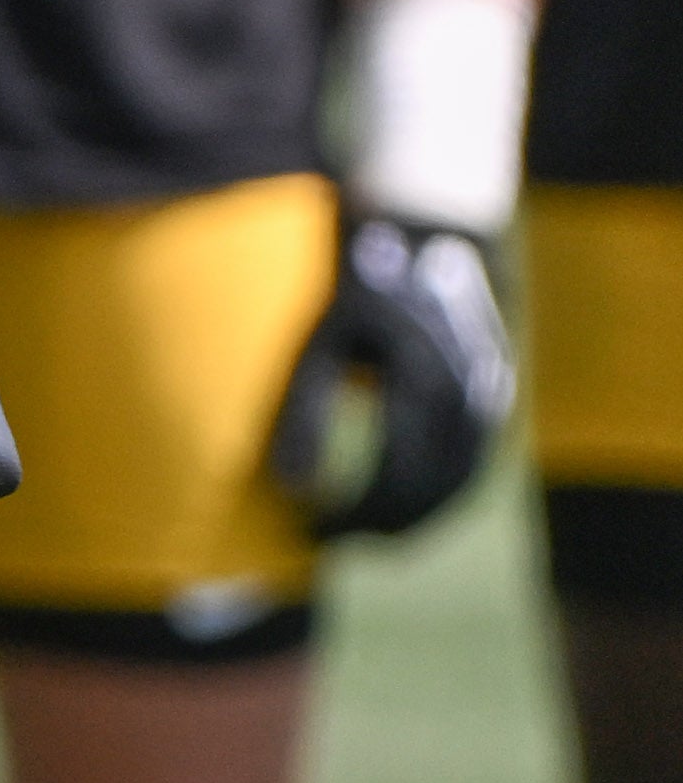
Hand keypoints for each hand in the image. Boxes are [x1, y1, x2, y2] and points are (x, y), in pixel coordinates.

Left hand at [271, 212, 513, 541]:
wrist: (427, 239)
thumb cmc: (362, 291)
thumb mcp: (322, 340)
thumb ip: (305, 411)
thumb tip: (289, 487)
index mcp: (427, 379)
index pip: (396, 472)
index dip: (355, 510)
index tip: (312, 530)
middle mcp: (471, 394)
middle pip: (434, 488)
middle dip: (384, 525)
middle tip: (330, 543)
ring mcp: (491, 399)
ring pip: (460, 485)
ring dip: (415, 520)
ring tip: (362, 538)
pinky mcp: (493, 401)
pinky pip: (469, 466)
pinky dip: (436, 497)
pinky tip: (397, 513)